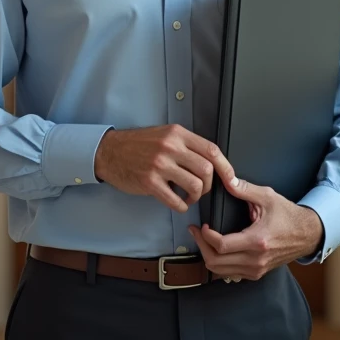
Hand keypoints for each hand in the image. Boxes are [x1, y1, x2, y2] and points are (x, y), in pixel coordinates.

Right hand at [94, 125, 234, 212]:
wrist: (109, 151)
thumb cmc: (138, 144)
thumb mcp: (164, 135)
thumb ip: (186, 145)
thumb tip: (211, 162)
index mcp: (177, 134)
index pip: (212, 150)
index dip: (225, 167)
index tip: (230, 179)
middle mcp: (170, 147)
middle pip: (207, 170)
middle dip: (209, 185)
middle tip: (202, 189)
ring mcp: (160, 165)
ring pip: (195, 186)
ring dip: (196, 197)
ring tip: (189, 197)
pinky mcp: (149, 182)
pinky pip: (176, 201)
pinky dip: (182, 205)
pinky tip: (177, 202)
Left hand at [186, 173, 323, 280]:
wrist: (307, 234)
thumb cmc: (288, 215)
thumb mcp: (268, 197)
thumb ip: (245, 188)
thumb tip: (226, 180)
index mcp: (257, 241)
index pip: (222, 246)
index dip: (205, 237)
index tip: (201, 226)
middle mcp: (256, 259)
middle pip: (216, 262)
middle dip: (201, 246)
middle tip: (196, 232)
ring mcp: (256, 269)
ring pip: (220, 271)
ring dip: (208, 256)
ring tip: (204, 240)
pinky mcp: (257, 273)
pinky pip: (230, 274)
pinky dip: (220, 264)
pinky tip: (217, 250)